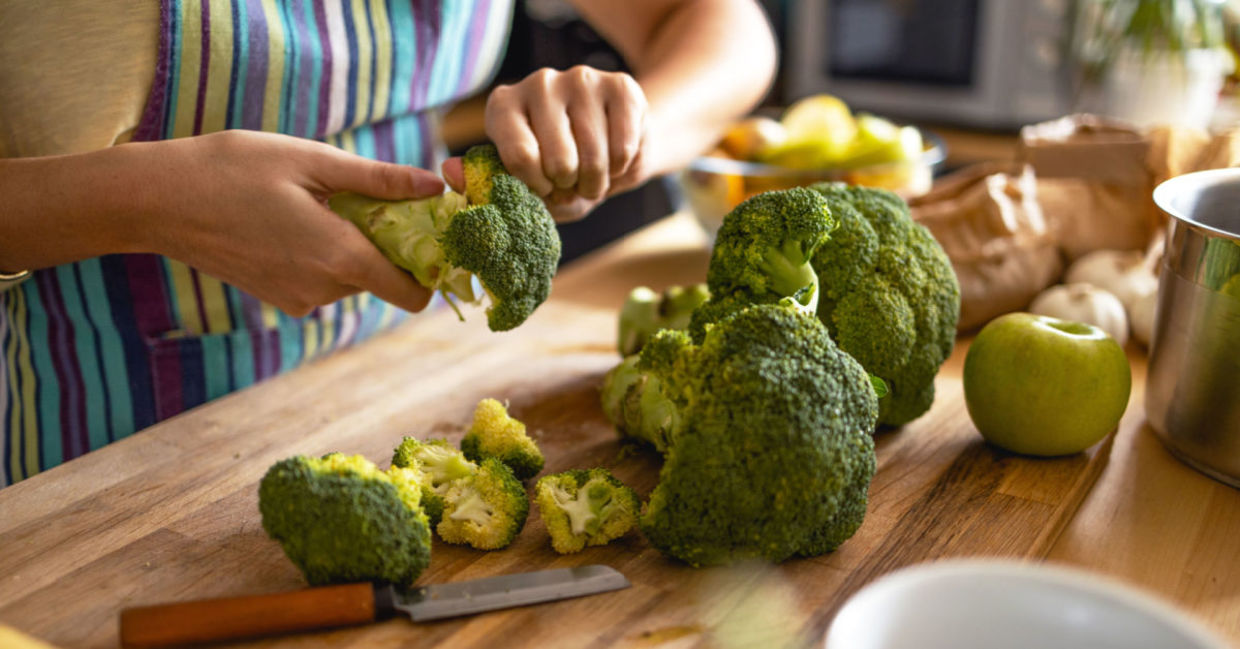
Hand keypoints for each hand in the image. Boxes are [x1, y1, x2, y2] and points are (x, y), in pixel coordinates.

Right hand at [135, 130, 442, 315]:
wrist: (157, 200)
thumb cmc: (234, 169)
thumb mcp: (314, 162)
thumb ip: (380, 180)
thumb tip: (434, 186)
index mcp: (339, 258)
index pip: (412, 293)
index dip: (430, 267)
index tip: (426, 232)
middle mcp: (322, 291)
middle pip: (383, 279)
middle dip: (387, 244)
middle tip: (363, 197)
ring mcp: (297, 300)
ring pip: (351, 278)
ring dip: (351, 245)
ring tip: (316, 202)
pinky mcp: (277, 298)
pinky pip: (322, 280)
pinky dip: (323, 254)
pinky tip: (293, 219)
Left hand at [447, 66, 649, 221]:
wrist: (613, 148)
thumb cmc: (560, 174)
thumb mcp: (525, 188)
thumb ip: (485, 184)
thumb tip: (448, 170)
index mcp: (504, 106)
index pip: (519, 156)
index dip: (538, 187)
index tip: (545, 190)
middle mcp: (538, 83)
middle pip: (558, 160)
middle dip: (570, 187)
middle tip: (572, 184)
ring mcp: (580, 79)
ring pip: (593, 156)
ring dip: (597, 183)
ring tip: (593, 179)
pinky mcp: (620, 85)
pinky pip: (623, 148)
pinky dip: (622, 169)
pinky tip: (615, 161)